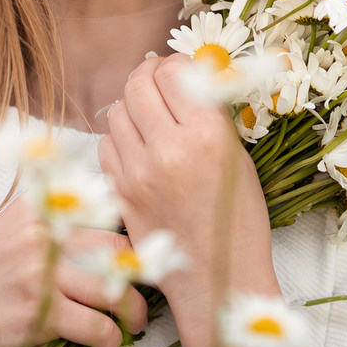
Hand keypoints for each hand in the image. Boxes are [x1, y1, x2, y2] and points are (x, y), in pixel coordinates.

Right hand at [0, 192, 149, 346]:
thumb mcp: (8, 231)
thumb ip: (48, 221)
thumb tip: (104, 226)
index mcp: (36, 209)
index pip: (100, 213)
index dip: (126, 238)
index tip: (137, 257)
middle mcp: (40, 233)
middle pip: (116, 248)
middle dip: (136, 275)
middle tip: (141, 293)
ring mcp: (40, 272)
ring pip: (114, 288)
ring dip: (133, 311)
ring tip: (134, 323)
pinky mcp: (40, 312)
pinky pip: (96, 326)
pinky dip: (109, 340)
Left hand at [98, 53, 274, 306]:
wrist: (218, 282)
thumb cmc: (239, 222)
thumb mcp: (238, 161)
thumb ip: (212, 118)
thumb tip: (192, 78)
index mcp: (207, 136)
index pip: (174, 73)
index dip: (178, 65)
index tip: (185, 70)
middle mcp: (168, 149)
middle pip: (139, 84)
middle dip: (149, 75)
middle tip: (160, 79)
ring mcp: (138, 172)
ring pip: (117, 112)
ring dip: (132, 105)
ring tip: (150, 114)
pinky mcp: (119, 193)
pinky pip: (106, 145)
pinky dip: (119, 138)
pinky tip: (138, 146)